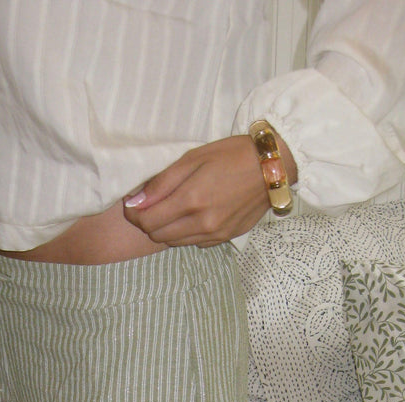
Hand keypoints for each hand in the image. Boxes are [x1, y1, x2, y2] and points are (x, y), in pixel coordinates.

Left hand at [123, 134, 296, 246]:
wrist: (272, 166)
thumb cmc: (231, 155)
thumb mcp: (192, 158)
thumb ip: (161, 183)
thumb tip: (134, 202)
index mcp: (191, 201)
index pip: (147, 222)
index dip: (134, 215)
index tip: (133, 204)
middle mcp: (202, 223)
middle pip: (158, 236)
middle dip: (148, 222)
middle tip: (151, 204)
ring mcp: (215, 234)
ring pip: (175, 242)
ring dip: (166, 229)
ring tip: (173, 207)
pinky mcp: (225, 238)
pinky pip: (194, 242)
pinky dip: (186, 232)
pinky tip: (193, 214)